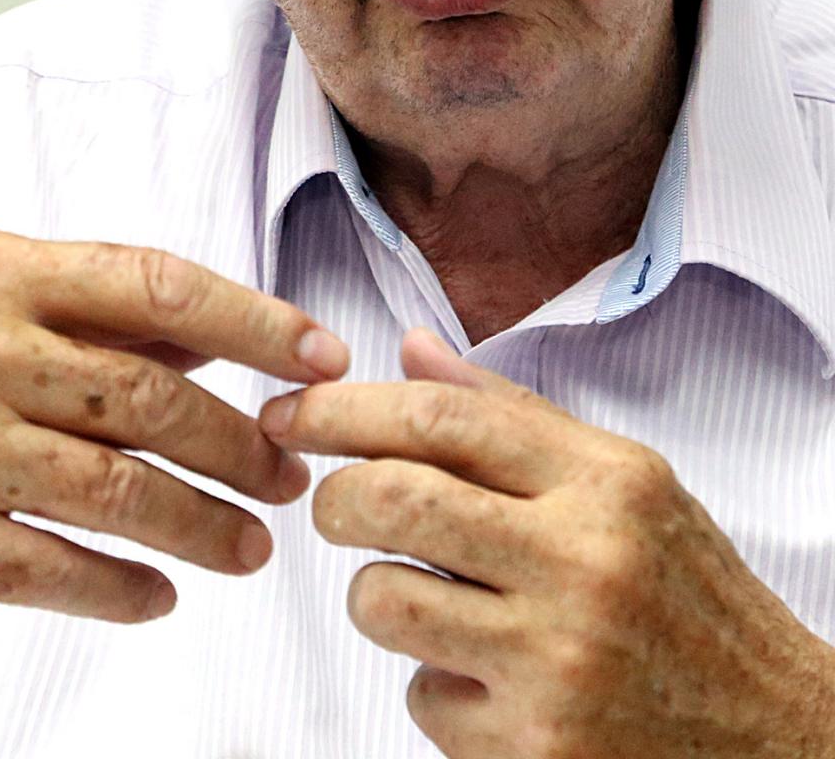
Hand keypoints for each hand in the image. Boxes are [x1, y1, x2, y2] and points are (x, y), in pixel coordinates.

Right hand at [0, 227, 347, 621]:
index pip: (153, 284)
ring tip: (252, 547)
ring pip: (115, 491)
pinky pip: (53, 571)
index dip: (252, 321)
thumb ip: (86, 308)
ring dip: (202, 524)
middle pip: (149, 397)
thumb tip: (211, 332)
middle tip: (292, 471)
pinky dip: (121, 589)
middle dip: (241, 441)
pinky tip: (160, 596)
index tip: (320, 355)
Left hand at [260, 326, 834, 758]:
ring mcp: (558, 663)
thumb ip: (512, 413)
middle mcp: (585, 564)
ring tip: (420, 592)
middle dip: (333, 494)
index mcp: (606, 482)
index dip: (347, 408)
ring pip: (386, 601)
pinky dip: (434, 682)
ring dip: (376, 593)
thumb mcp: (626, 480)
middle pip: (395, 499)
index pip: (442, 419)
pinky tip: (487, 675)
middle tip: (331, 502)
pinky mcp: (535, 750)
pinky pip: (422, 698)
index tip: (295, 409)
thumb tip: (409, 349)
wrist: (773, 733)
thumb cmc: (689, 594)